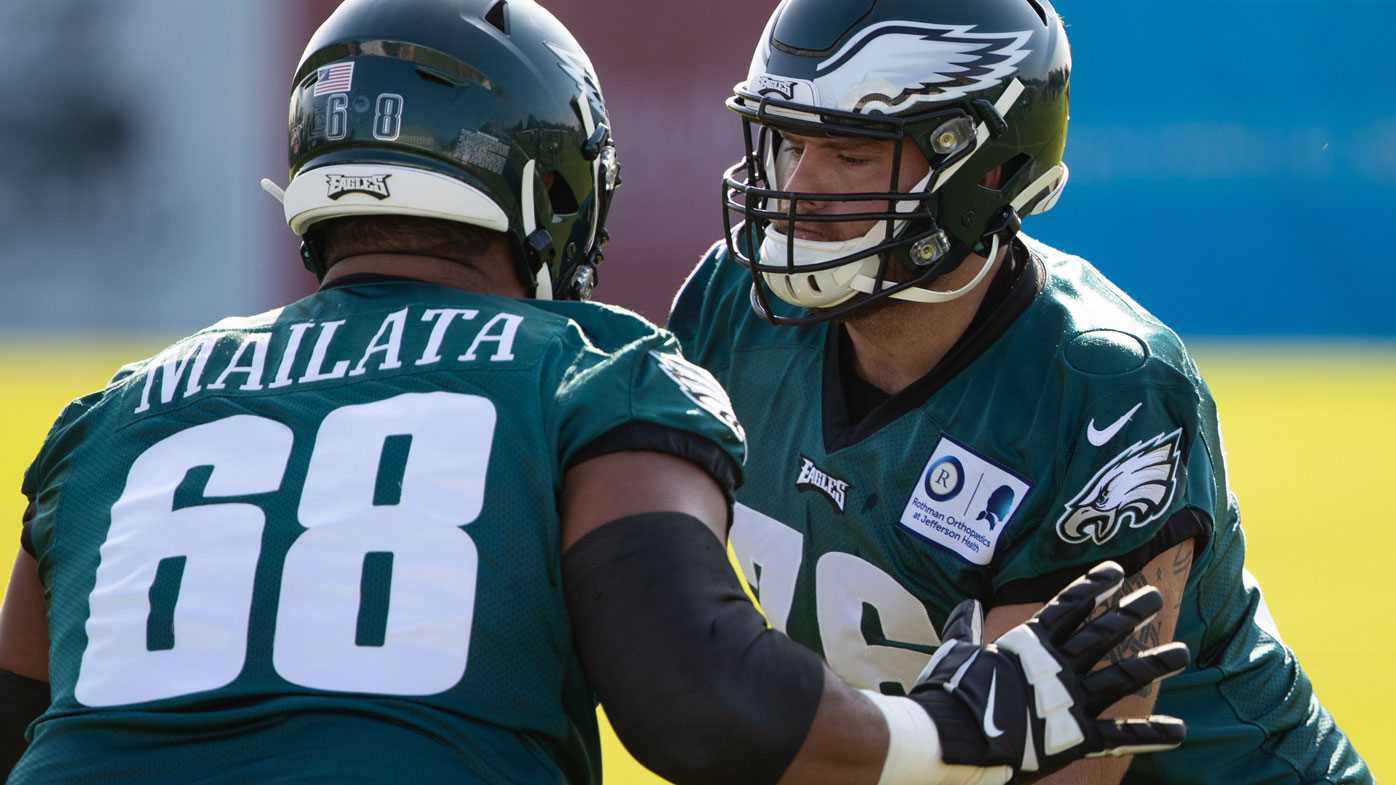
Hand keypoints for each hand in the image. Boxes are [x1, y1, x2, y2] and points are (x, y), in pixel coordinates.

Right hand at [907, 561, 1188, 782]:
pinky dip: (1151, 734)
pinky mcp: (1076, 737)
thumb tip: (966, 604)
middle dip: (1130, 614)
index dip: (1093, 587)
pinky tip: (1180, 729)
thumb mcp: (956, 651)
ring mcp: (1070, 701)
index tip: (1116, 570)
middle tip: (1155, 597)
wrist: (953, 736)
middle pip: (1103, 633)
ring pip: (1123, 676)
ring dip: (1154, 663)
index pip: (1068, 607)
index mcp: (1029, 645)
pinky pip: (1121, 736)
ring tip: (1182, 652)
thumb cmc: (950, 692)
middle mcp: (1057, 667)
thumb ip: (966, 628)